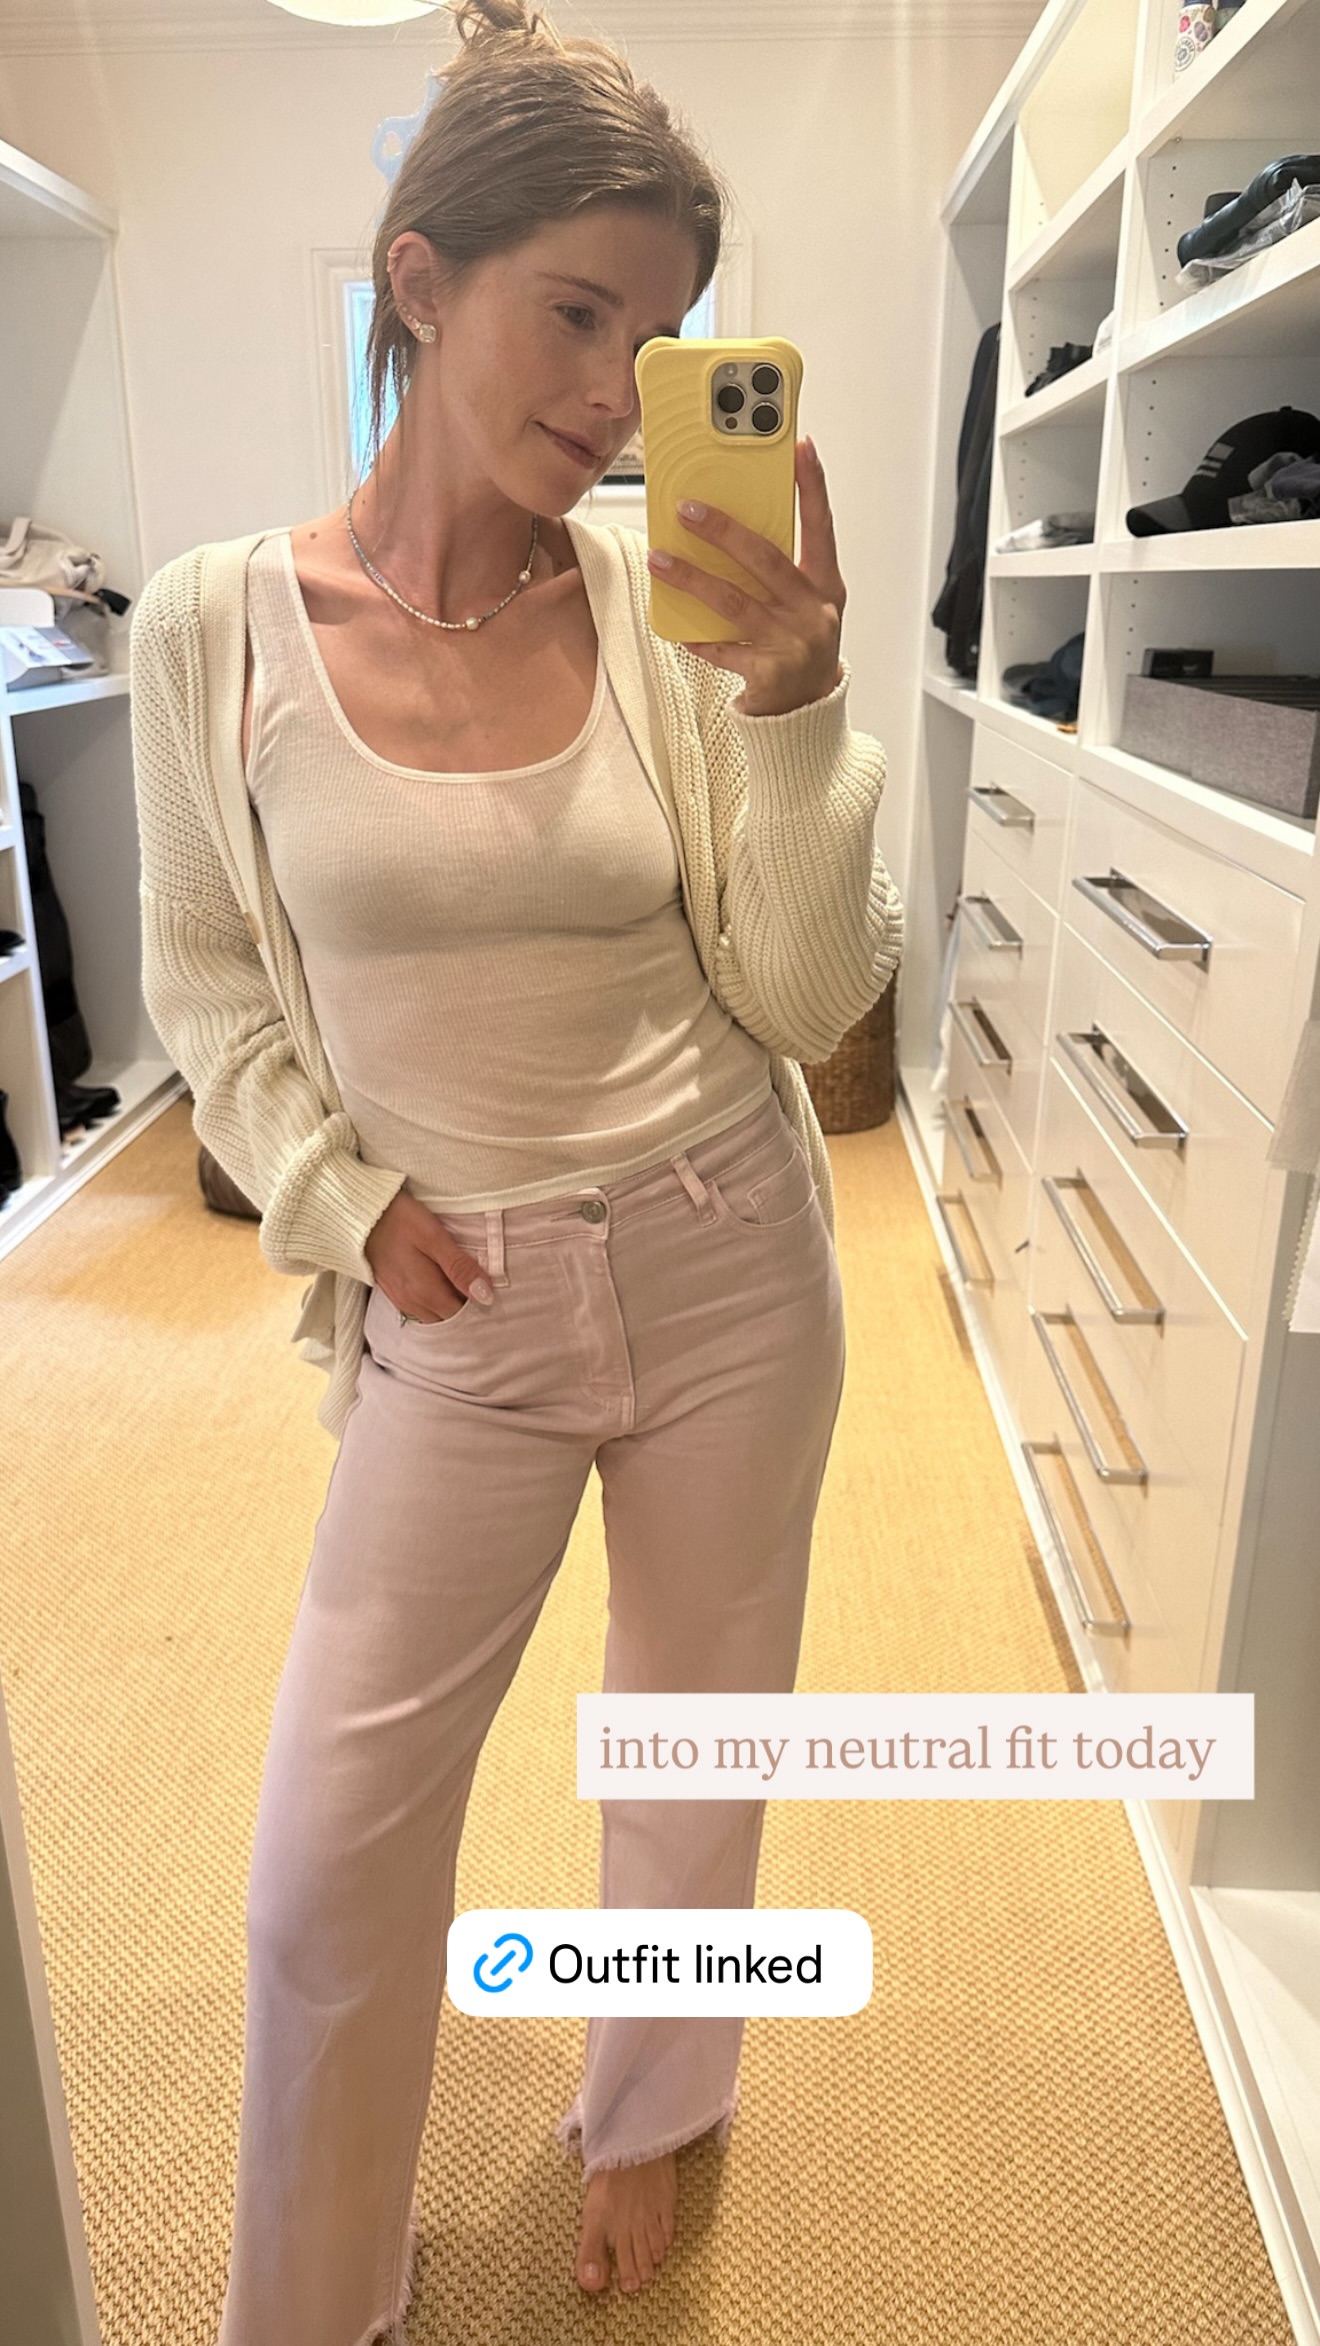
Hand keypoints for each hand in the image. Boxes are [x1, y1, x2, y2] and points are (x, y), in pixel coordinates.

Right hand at [364, 1189, 490, 1322]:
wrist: (357, 1215)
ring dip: (449, 1306)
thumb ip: (459, 1267)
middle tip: (482, 1287)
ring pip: (433, 1316)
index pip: (462, 1316)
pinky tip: (440, 1283)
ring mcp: (400, 1299)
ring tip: (462, 1285)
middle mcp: (412, 1303)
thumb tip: (486, 1295)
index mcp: (426, 1293)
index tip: (493, 1291)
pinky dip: (434, 1303)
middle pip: (448, 1319)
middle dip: (466, 1310)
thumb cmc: (398, 1219)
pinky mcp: (392, 1291)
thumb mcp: (434, 1237)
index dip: (479, 1306)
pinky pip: (419, 1309)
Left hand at [645, 436, 846, 716]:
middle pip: (765, 559)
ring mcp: (792, 643)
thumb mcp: (804, 602)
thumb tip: (730, 528)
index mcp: (826, 585)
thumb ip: (780, 569)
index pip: (821, 527)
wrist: (807, 710)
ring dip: (692, 578)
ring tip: (659, 560)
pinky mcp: (768, 674)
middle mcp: (813, 610)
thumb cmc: (800, 644)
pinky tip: (677, 628)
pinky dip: (698, 637)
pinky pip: (723, 649)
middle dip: (724, 531)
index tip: (801, 449)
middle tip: (687, 509)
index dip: (813, 488)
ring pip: (734, 602)